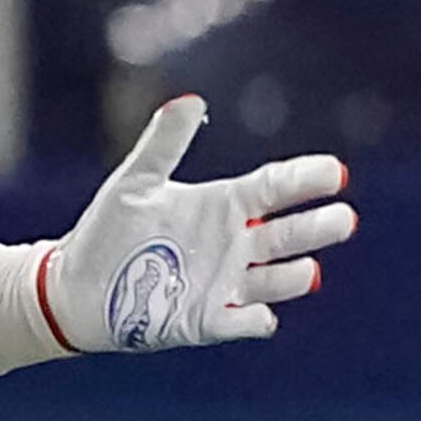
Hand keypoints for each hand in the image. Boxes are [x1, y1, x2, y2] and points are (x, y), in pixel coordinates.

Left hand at [41, 96, 353, 350]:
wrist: (76, 287)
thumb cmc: (108, 230)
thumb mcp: (136, 181)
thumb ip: (165, 143)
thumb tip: (191, 99)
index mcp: (225, 205)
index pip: (277, 188)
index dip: (306, 179)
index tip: (335, 172)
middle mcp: (235, 244)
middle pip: (290, 234)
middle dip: (318, 228)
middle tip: (344, 218)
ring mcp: (226, 284)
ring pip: (276, 280)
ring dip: (294, 276)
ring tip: (308, 269)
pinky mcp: (209, 321)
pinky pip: (244, 321)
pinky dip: (256, 319)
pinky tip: (262, 315)